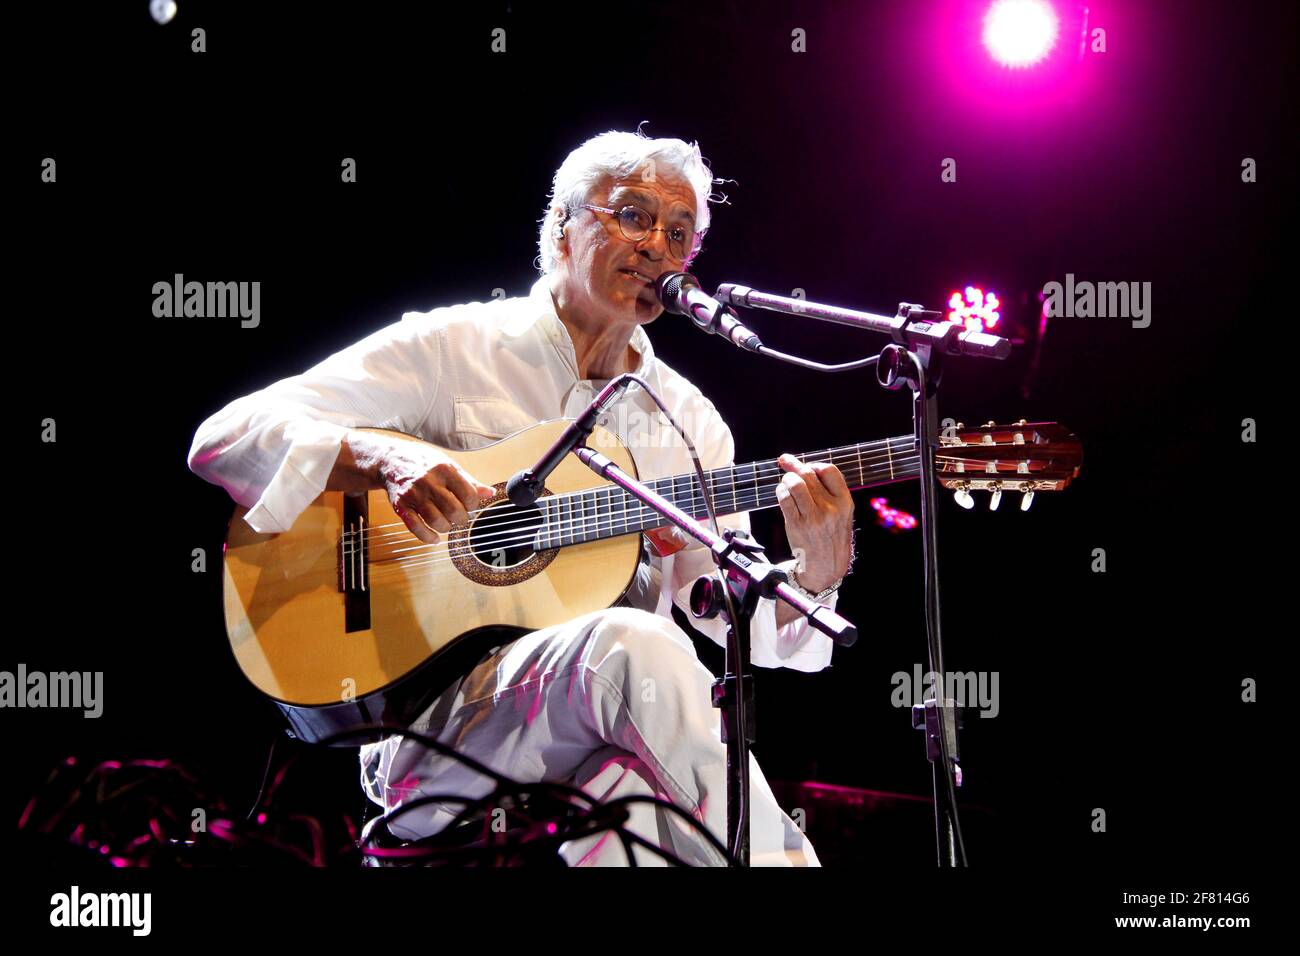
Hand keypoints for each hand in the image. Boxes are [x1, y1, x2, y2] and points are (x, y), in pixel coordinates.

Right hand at [377, 439, 495, 544]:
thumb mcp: (449, 465)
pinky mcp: (400, 506)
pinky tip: (434, 538)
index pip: (469, 495)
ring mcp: (413, 495)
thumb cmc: (424, 462)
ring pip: (436, 521)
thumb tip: (490, 493)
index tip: (469, 505)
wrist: (391, 459)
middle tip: (459, 516)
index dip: (473, 505)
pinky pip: (416, 527)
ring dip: (446, 527)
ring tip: (447, 522)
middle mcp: (429, 482)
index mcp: (445, 470)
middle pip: (454, 511)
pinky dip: (427, 537)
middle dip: (462, 519)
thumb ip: (469, 481)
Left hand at [775, 453, 854, 590]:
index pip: (829, 471)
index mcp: (845, 502)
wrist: (827, 565)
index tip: (806, 465)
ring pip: (795, 484)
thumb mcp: (842, 513)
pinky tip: (782, 493)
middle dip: (793, 464)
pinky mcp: (797, 525)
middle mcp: (830, 508)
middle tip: (785, 461)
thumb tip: (805, 467)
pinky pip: (784, 499)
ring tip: (785, 482)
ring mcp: (813, 517)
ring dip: (786, 478)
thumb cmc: (831, 535)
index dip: (815, 464)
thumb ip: (830, 492)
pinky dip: (780, 491)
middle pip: (808, 474)